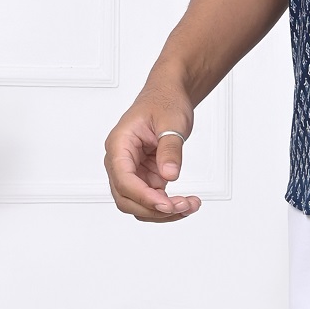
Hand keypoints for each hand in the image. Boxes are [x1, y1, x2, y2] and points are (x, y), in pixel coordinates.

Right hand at [103, 99, 200, 221]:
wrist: (168, 97)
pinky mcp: (145, 177)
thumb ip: (170, 149)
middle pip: (126, 198)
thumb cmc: (164, 103)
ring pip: (138, 204)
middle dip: (154, 208)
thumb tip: (169, 175)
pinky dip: (167, 206)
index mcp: (119, 145)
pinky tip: (186, 203)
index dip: (144, 196)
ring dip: (162, 212)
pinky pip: (151, 200)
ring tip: (190, 205)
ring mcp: (132, 172)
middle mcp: (120, 161)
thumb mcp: (171, 122)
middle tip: (183, 206)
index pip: (123, 179)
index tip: (166, 204)